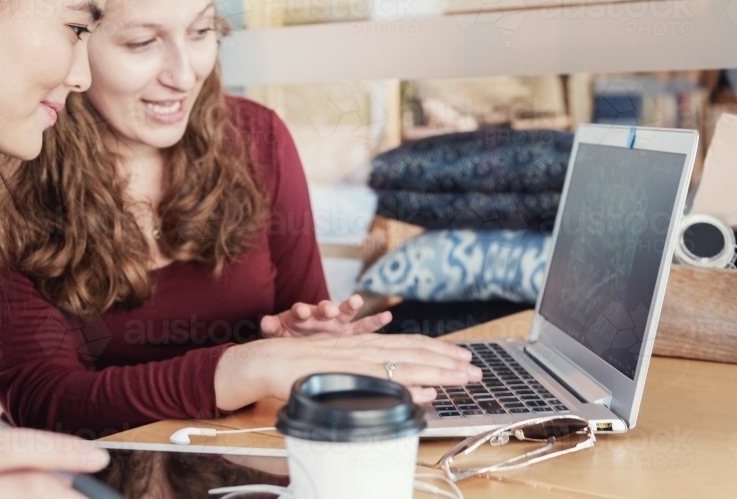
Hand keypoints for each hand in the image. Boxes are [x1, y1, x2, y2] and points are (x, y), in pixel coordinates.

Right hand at [214, 333, 480, 410]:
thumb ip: (357, 376)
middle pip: (413, 351)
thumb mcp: (331, 369)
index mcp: (361, 346)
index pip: (408, 345)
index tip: (463, 358)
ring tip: (464, 377)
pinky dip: (406, 386)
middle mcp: (361, 348)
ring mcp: (353, 360)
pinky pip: (380, 381)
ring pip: (404, 363)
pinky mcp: (343, 376)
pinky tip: (427, 391)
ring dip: (438, 371)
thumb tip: (385, 388)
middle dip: (448, 360)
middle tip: (477, 369)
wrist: (259, 362)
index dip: (438, 350)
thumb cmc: (291, 368)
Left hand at [259, 294, 391, 337]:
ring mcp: (336, 323)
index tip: (301, 311)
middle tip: (329, 309)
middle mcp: (320, 315)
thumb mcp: (277, 332)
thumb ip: (272, 327)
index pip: (301, 310)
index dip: (301, 310)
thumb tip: (265, 321)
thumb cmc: (288, 335)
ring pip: (345, 313)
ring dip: (350, 306)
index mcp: (301, 315)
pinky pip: (364, 328)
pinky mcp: (348, 333)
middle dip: (327, 308)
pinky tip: (387, 317)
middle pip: (324, 308)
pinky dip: (375, 322)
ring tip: (356, 301)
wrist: (299, 342)